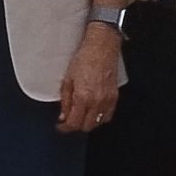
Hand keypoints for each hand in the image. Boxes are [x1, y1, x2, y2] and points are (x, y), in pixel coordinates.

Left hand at [57, 20, 123, 135]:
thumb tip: (63, 115)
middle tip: (69, 120)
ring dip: (88, 122)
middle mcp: (96, 102)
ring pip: (98, 123)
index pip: (73, 123)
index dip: (65, 128)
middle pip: (86, 126)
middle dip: (76, 125)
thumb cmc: (84, 59)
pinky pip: (108, 116)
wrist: (101, 48)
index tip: (61, 126)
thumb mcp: (67, 80)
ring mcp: (107, 101)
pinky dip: (99, 117)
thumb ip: (65, 100)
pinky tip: (93, 112)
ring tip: (80, 115)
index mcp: (82, 97)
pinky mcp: (114, 97)